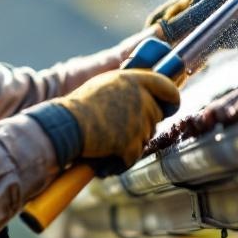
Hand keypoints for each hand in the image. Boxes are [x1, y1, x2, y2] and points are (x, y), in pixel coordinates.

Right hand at [56, 69, 179, 175]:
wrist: (65, 125)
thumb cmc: (80, 105)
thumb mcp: (106, 84)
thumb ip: (128, 87)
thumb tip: (145, 94)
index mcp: (134, 80)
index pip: (167, 87)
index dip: (172, 98)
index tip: (170, 105)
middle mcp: (140, 98)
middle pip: (156, 116)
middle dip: (143, 124)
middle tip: (122, 127)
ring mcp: (137, 122)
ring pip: (146, 137)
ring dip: (132, 141)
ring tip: (109, 138)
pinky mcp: (130, 143)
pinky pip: (134, 155)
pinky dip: (122, 158)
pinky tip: (107, 153)